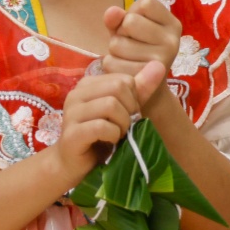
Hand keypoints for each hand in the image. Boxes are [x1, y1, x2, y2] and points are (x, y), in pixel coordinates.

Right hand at [55, 62, 163, 184]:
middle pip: (118, 88)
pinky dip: (113, 135)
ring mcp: (71, 114)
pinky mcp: (71, 134)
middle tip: (124, 125)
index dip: (134, 98)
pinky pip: (102, 126)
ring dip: (122, 124)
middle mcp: (76, 94)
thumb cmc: (103, 135)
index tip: (127, 114)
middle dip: (130, 110)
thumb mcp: (125, 109)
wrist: (77, 165)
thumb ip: (141, 88)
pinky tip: (109, 141)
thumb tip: (158, 64)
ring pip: (110, 105)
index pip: (124, 79)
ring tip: (117, 134)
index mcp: (88, 84)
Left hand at [100, 0, 181, 80]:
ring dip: (114, 50)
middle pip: (129, 21)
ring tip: (127, 58)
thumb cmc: (137, 51)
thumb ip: (118, 19)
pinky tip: (123, 70)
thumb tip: (112, 11)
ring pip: (117, 43)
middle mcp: (173, 40)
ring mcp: (163, 59)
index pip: (146, 3)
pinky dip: (111, 65)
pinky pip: (112, 62)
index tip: (139, 28)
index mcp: (172, 24)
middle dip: (121, 33)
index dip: (133, 12)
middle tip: (131, 45)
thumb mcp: (128, 30)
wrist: (148, 87)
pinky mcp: (145, 77)